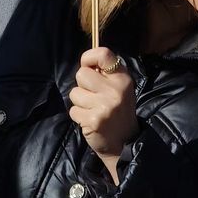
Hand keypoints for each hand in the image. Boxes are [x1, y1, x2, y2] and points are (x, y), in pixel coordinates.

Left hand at [69, 47, 138, 181]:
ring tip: (92, 110)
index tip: (87, 66)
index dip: (89, 57)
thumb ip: (105, 75)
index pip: (103, 54)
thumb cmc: (118, 112)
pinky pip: (73, 110)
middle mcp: (115, 90)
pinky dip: (78, 116)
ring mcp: (104, 106)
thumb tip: (85, 63)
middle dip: (82, 85)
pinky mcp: (93, 120)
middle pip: (82, 74)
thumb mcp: (119, 89)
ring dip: (79, 103)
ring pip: (74, 93)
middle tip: (92, 96)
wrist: (124, 144)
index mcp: (122, 78)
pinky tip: (90, 121)